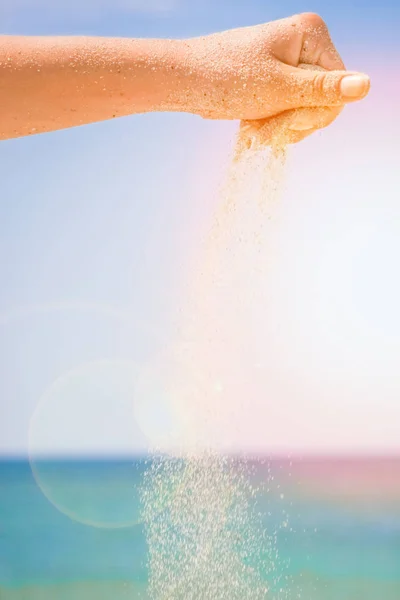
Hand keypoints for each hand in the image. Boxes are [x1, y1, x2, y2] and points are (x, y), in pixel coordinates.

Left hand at [188, 13, 369, 143]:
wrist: (184, 81)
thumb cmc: (226, 78)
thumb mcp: (279, 88)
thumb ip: (323, 90)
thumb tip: (366, 85)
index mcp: (311, 36)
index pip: (337, 88)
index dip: (313, 114)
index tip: (282, 123)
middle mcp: (305, 46)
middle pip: (322, 102)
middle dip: (292, 122)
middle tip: (261, 132)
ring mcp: (290, 64)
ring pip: (304, 112)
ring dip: (279, 128)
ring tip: (252, 130)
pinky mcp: (276, 81)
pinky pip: (288, 113)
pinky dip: (271, 126)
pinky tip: (250, 128)